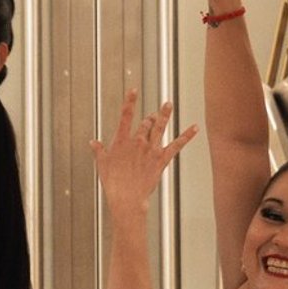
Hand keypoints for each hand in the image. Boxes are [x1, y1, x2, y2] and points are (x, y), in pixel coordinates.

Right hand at [90, 90, 195, 220]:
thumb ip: (99, 150)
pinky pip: (177, 145)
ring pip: (160, 127)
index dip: (130, 101)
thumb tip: (93, 143)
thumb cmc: (113, 183)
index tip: (133, 90)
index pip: (126, 116)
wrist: (127, 198)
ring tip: (169, 104)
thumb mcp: (102, 164)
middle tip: (151, 116)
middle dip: (149, 118)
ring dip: (165, 115)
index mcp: (122, 140)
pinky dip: (187, 136)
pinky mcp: (162, 159)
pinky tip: (194, 128)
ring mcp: (151, 149)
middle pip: (146, 122)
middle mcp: (138, 141)